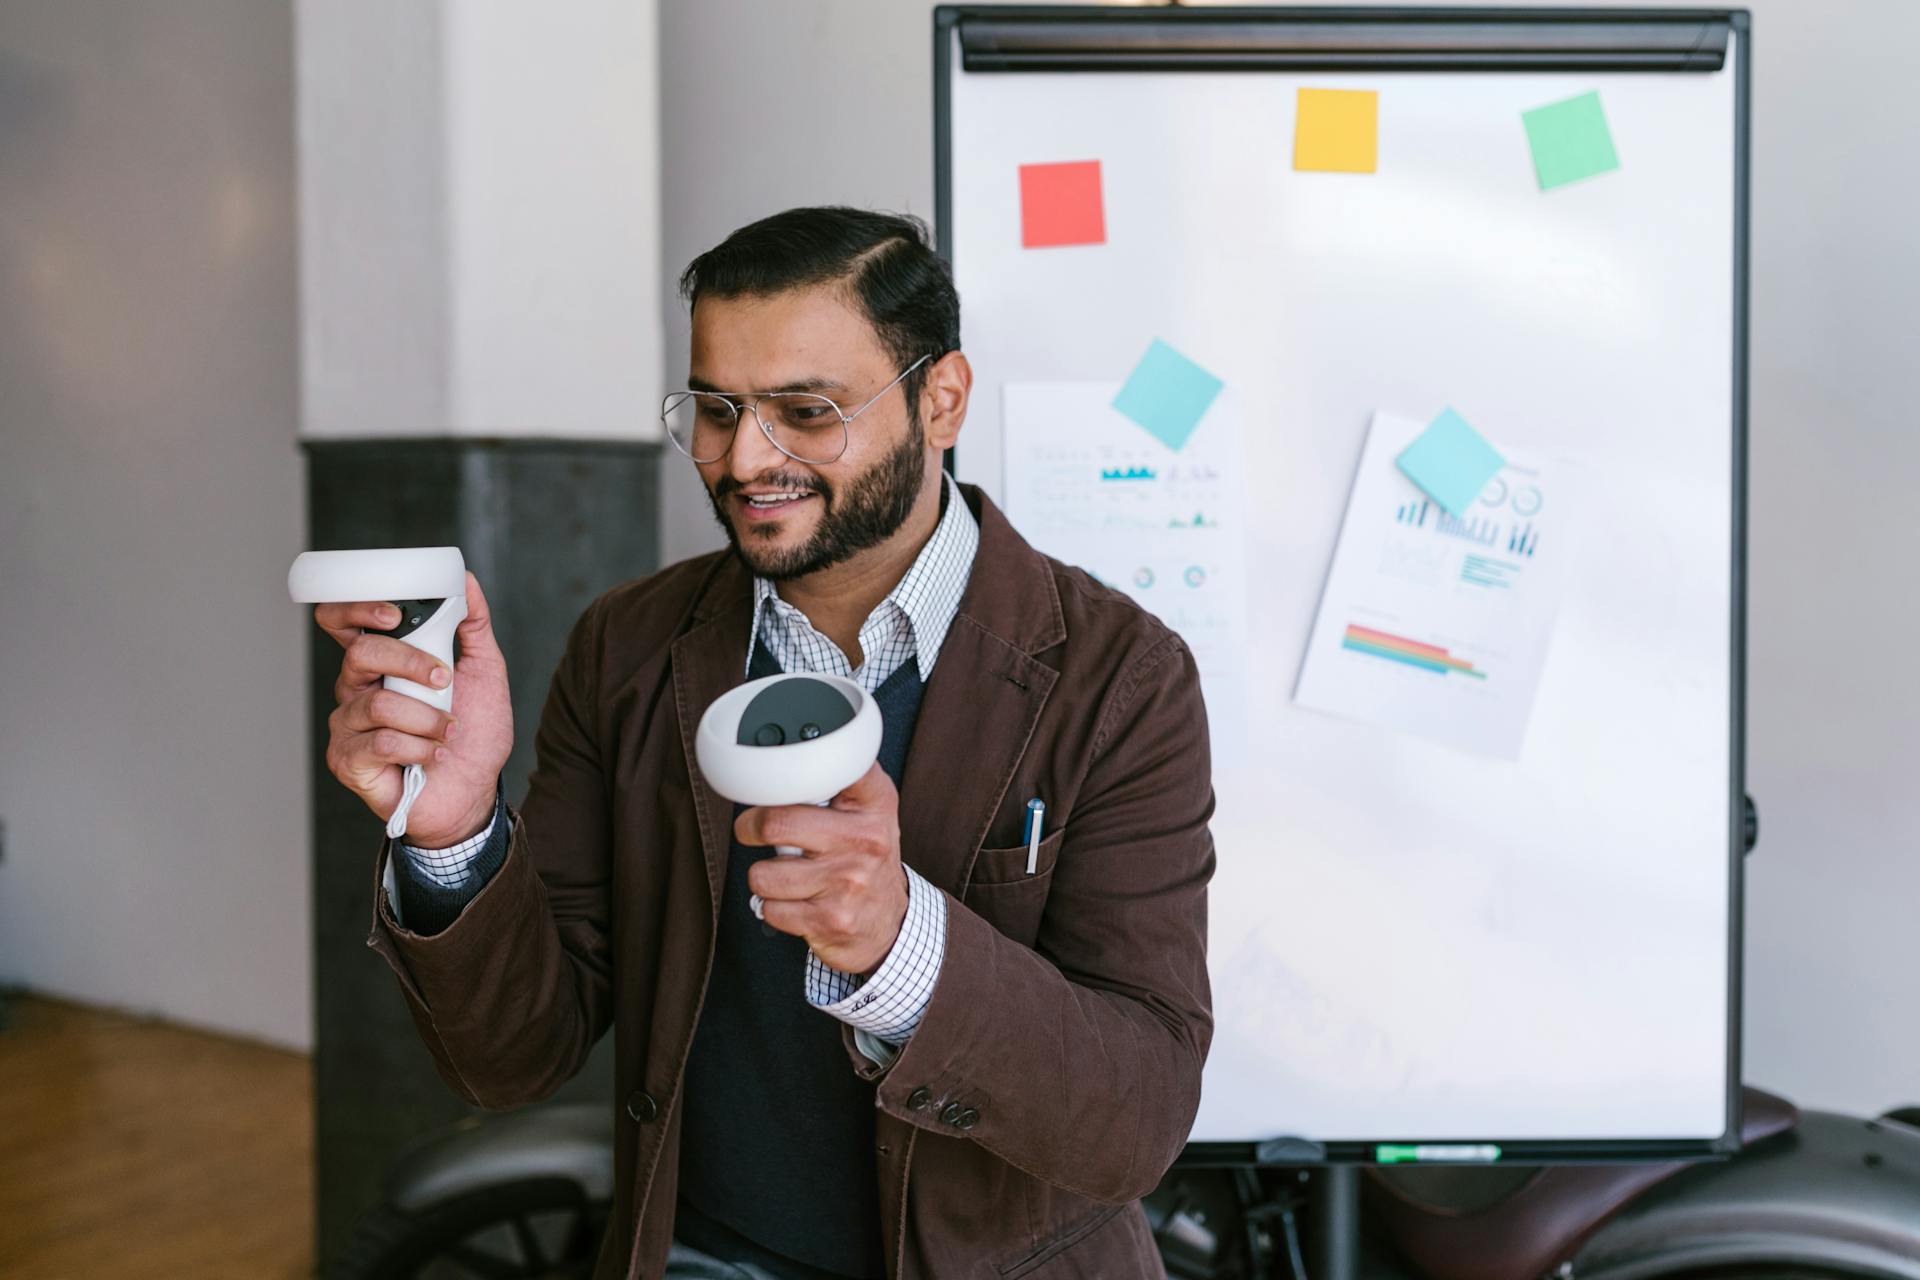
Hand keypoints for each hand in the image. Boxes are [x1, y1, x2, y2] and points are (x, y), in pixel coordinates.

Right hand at [314, 571, 513, 846]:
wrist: (475, 792)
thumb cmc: (474, 733)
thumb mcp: (484, 672)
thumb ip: (473, 626)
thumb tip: (465, 581)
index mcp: (381, 662)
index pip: (343, 622)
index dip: (356, 609)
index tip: (394, 613)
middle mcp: (356, 689)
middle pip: (359, 654)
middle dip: (408, 662)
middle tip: (442, 680)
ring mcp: (348, 725)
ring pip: (379, 703)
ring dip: (428, 718)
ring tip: (447, 731)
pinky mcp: (348, 760)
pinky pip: (381, 741)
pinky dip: (419, 747)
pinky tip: (431, 755)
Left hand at [737, 763, 908, 973]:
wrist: (890, 922)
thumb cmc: (867, 860)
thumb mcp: (868, 812)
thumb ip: (837, 782)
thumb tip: (779, 767)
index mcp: (875, 803)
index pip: (837, 766)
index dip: (795, 770)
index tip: (778, 777)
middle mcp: (865, 840)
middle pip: (776, 822)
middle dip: (749, 828)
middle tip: (752, 830)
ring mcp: (847, 882)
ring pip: (763, 874)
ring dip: (764, 877)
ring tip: (786, 874)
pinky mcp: (830, 920)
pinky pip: (769, 909)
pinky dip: (773, 907)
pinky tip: (795, 902)